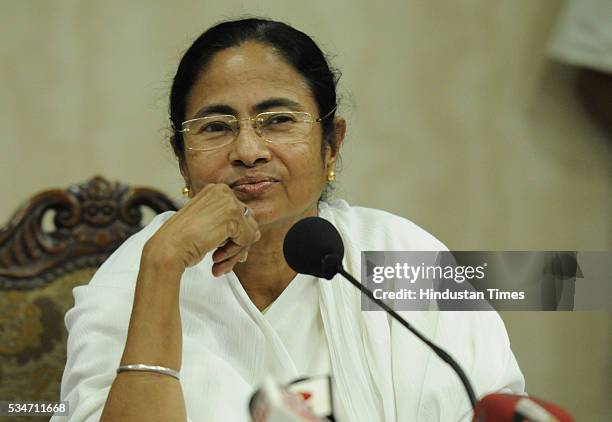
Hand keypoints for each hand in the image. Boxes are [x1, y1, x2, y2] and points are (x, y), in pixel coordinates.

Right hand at [144, 184, 259, 275]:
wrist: (168, 248)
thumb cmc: (182, 241)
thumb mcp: (209, 228)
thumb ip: (233, 228)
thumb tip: (257, 234)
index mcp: (215, 190)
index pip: (239, 214)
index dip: (233, 236)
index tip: (221, 252)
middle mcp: (223, 191)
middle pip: (246, 222)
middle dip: (236, 246)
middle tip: (221, 261)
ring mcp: (229, 202)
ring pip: (248, 232)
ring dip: (235, 252)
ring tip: (219, 263)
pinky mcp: (233, 216)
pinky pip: (247, 239)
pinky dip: (234, 253)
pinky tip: (216, 258)